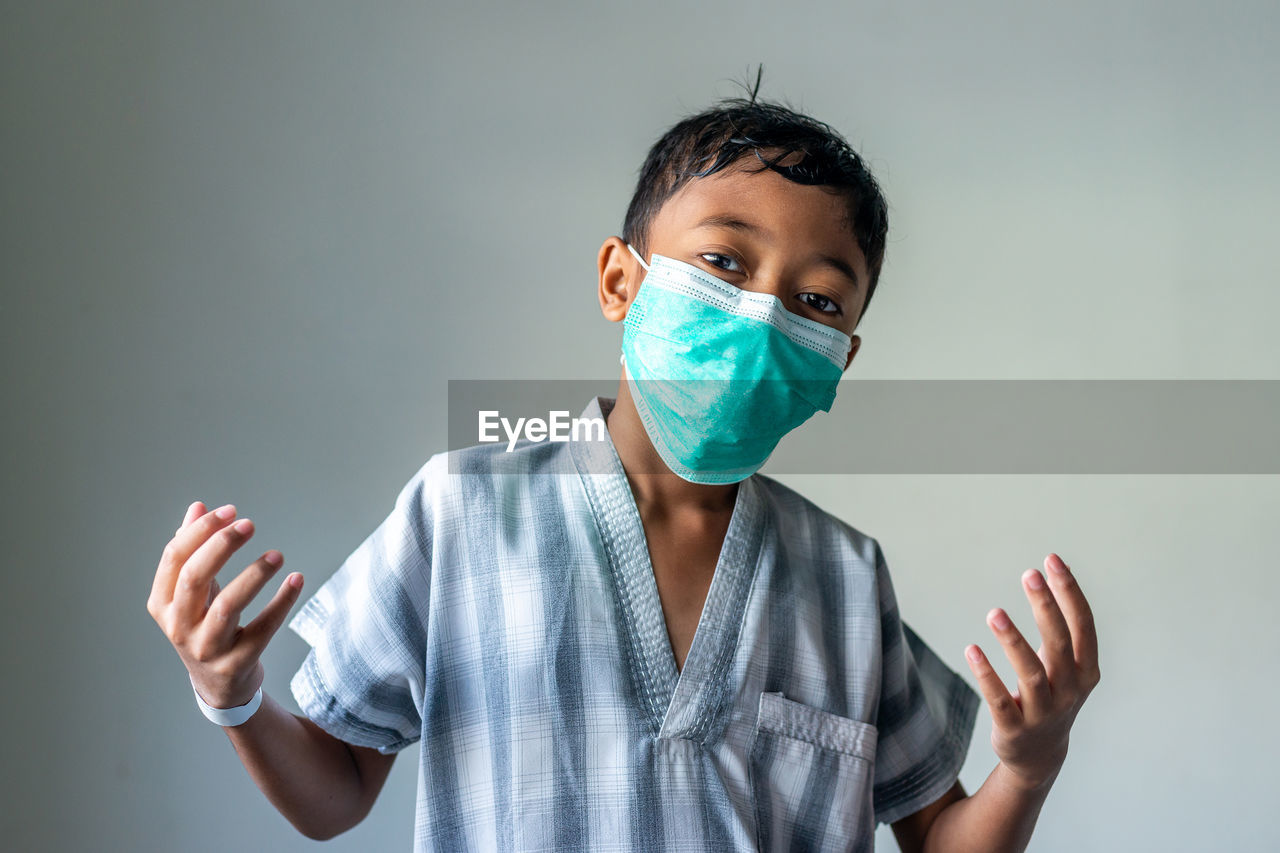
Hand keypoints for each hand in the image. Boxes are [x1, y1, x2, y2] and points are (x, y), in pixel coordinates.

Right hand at [147, 501, 303, 708]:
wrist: (217, 684)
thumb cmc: (204, 626)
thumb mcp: (192, 592)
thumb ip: (192, 550)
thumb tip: (198, 507)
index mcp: (163, 603)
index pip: (174, 558)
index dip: (201, 530)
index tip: (231, 511)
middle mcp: (178, 627)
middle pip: (195, 577)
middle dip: (222, 545)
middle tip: (249, 524)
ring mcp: (206, 648)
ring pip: (228, 606)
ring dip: (254, 575)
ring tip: (278, 555)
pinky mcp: (236, 664)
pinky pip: (263, 630)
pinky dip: (281, 603)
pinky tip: (297, 580)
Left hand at [964, 553, 1099, 789]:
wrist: (1040, 755)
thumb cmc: (1053, 694)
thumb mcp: (1065, 662)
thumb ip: (1062, 621)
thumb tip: (1056, 568)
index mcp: (1085, 670)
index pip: (1083, 626)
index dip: (1069, 592)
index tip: (1052, 560)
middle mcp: (1069, 691)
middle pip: (1058, 644)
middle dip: (1046, 607)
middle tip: (1030, 574)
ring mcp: (1043, 712)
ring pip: (1030, 673)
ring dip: (1013, 642)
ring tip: (994, 613)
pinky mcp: (1015, 728)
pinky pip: (1000, 700)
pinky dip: (987, 676)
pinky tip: (972, 650)